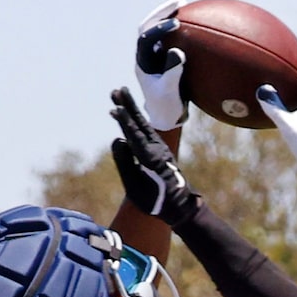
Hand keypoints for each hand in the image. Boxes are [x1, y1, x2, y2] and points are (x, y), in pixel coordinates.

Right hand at [110, 87, 188, 216]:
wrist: (180, 206)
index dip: (125, 122)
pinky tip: (127, 115)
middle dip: (129, 106)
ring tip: (119, 94)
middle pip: (140, 123)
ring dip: (130, 109)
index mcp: (152, 159)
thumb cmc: (157, 201)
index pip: (135, 136)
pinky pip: (144, 131)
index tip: (116, 108)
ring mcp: (158, 147)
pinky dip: (134, 121)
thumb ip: (125, 164)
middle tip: (117, 89)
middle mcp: (157, 148)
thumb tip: (117, 139)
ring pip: (142, 124)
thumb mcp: (136, 188)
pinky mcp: (157, 149)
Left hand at [133, 0, 187, 130]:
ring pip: (156, 29)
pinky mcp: (165, 57)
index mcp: (143, 63)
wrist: (165, 117)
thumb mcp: (170, 92)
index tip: (176, 23)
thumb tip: (177, 52)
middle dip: (161, 13)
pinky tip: (192, 20)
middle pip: (147, 27)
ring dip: (167, 15)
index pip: (145, 38)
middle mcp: (146, 56)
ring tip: (183, 3)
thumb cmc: (166, 107)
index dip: (159, 28)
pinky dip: (177, 26)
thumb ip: (172, 73)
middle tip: (178, 1)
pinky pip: (169, 36)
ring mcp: (155, 55)